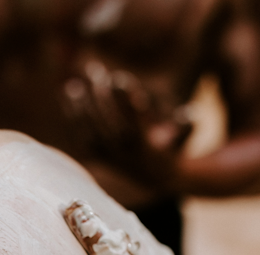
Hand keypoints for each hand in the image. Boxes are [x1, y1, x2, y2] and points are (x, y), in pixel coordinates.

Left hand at [62, 62, 193, 191]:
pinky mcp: (97, 156)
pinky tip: (67, 94)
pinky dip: (72, 114)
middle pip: (108, 121)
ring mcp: (108, 155)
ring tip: (75, 84)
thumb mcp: (180, 137)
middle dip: (101, 94)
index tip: (119, 79)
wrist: (153, 178)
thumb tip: (192, 112)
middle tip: (95, 71)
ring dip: (81, 104)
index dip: (126, 99)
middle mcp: (125, 152)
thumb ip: (185, 124)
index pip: (134, 120)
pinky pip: (80, 134)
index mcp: (145, 145)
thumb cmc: (169, 148)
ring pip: (91, 128)